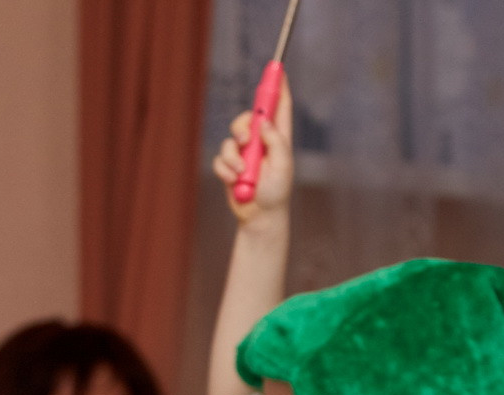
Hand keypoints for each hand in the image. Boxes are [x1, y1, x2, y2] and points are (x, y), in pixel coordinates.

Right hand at [212, 75, 292, 224]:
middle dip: (242, 127)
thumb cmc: (276, 193)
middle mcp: (261, 141)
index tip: (277, 69)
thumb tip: (265, 123)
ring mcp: (244, 153)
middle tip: (245, 141)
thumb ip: (276, 142)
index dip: (278, 87)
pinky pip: (220, 159)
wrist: (259, 216)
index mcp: (279, 137)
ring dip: (232, 158)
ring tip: (240, 173)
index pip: (279, 106)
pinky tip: (234, 181)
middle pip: (248, 118)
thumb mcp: (283, 166)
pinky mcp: (230, 166)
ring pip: (230, 139)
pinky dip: (225, 170)